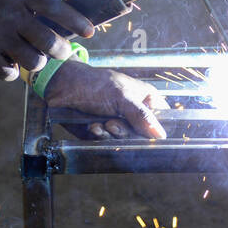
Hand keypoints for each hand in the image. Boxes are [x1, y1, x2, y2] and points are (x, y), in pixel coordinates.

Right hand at [0, 0, 95, 79]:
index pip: (58, 10)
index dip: (78, 23)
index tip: (89, 32)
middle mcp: (12, 15)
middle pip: (50, 42)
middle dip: (62, 50)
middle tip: (61, 51)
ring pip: (33, 61)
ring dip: (37, 63)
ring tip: (33, 59)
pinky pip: (8, 73)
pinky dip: (12, 73)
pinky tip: (9, 66)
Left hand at [43, 60, 168, 138]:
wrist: (63, 88)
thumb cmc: (95, 84)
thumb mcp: (121, 97)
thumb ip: (141, 116)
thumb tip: (161, 135)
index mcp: (146, 100)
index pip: (164, 121)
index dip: (158, 131)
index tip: (149, 137)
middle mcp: (135, 114)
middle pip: (143, 137)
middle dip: (126, 133)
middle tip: (112, 123)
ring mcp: (120, 124)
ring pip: (125, 142)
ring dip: (111, 134)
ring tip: (101, 123)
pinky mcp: (104, 134)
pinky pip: (108, 144)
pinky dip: (99, 136)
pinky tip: (92, 126)